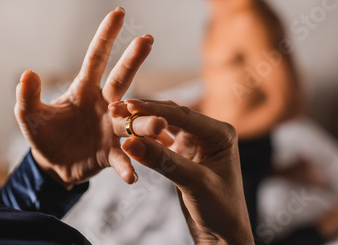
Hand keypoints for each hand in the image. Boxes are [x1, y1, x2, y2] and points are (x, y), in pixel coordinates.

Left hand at [14, 8, 152, 187]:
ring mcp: (110, 129)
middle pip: (121, 80)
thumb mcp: (30, 115)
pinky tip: (132, 176)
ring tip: (158, 121)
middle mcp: (104, 104)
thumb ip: (28, 96)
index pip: (96, 58)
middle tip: (147, 40)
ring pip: (131, 121)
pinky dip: (127, 166)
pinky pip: (122, 159)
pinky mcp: (111, 154)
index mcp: (84, 89)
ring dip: (144, 121)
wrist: (53, 163)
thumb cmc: (44, 132)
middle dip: (132, 60)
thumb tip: (27, 74)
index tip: (118, 12)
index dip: (106, 36)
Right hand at [110, 100, 253, 244]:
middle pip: (170, 116)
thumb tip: (129, 142)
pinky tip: (125, 133)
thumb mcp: (193, 182)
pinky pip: (157, 142)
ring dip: (140, 122)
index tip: (129, 105)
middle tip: (116, 108)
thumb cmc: (220, 210)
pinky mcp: (180, 154)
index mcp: (220, 133)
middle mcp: (206, 133)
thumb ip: (163, 160)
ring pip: (161, 126)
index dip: (154, 110)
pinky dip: (142, 138)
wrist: (222, 236)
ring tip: (115, 116)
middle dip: (143, 111)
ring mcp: (192, 143)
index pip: (183, 115)